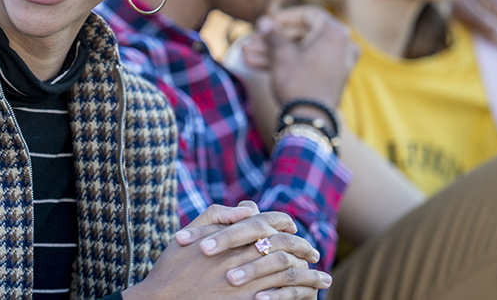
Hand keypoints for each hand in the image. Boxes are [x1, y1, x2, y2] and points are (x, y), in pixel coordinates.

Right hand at [126, 203, 330, 299]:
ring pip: (287, 276)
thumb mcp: (193, 230)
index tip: (296, 231)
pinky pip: (279, 299)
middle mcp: (243, 258)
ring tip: (322, 280)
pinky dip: (296, 297)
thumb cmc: (173, 265)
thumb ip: (221, 214)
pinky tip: (306, 298)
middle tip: (314, 255)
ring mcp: (246, 285)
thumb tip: (249, 206)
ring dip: (309, 277)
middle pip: (284, 249)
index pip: (269, 223)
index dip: (286, 225)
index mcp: (232, 237)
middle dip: (303, 251)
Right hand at [254, 5, 358, 110]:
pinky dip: (286, 63)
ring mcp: (337, 63)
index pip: (307, 14)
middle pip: (302, 34)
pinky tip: (256, 65)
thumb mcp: (281, 55)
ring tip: (246, 55)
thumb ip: (272, 35)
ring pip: (301, 51)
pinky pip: (307, 64)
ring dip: (273, 53)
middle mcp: (341, 45)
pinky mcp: (330, 78)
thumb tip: (264, 22)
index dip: (283, 17)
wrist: (311, 122)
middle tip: (250, 42)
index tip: (264, 22)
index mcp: (334, 32)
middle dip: (273, 39)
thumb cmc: (298, 82)